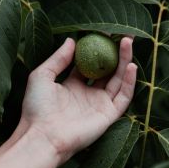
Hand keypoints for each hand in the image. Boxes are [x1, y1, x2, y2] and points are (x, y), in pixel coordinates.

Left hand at [20, 36, 136, 163]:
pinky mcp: (108, 115)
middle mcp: (88, 94)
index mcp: (72, 86)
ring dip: (125, 61)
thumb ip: (58, 58)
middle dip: (116, 52)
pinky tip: (131, 65)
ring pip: (118, 79)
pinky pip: (123, 96)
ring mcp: (99, 104)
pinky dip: (129, 82)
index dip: (97, 48)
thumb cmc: (37, 107)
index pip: (89, 63)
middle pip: (107, 69)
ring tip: (128, 42)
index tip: (104, 31)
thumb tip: (71, 40)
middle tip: (123, 33)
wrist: (42, 136)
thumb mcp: (42, 76)